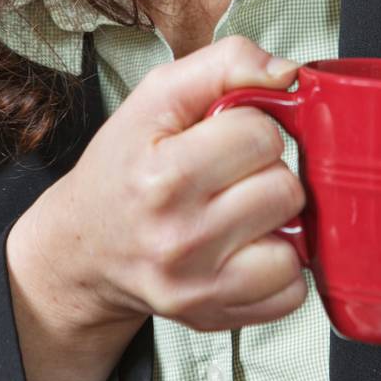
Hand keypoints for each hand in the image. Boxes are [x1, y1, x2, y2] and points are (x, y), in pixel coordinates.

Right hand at [7, 35, 306, 337]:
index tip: (223, 136)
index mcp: (163, 176)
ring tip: (241, 210)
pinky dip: (280, 267)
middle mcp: (180, 238)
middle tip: (231, 175)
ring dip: (277, 221)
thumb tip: (286, 71)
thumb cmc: (123, 168)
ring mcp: (199, 286)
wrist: (83, 249)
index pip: (260, 134)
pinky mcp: (216, 316)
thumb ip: (223, 64)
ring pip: (297, 241)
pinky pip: (292, 291)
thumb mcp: (155, 98)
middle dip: (267, 171)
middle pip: (285, 187)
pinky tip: (247, 248)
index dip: (250, 125)